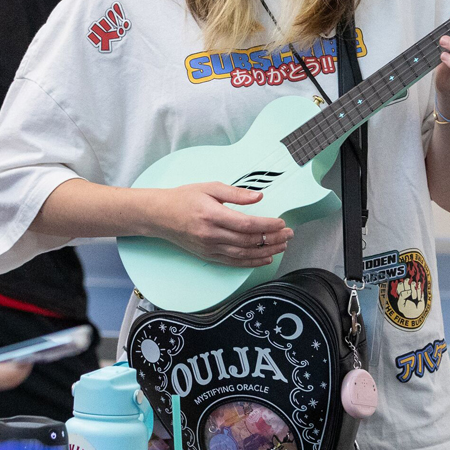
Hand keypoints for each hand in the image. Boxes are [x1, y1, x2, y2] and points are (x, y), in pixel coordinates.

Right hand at [145, 183, 290, 266]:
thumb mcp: (209, 187)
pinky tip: (265, 258)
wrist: (160, 216)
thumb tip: (259, 197)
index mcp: (212, 215)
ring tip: (282, 247)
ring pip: (243, 254)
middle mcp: (211, 234)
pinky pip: (234, 262)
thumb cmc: (184, 198)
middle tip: (289, 235)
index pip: (246, 224)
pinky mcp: (208, 256)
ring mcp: (209, 248)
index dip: (267, 225)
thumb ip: (236, 193)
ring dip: (266, 252)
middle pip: (248, 241)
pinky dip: (251, 262)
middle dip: (272, 239)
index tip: (281, 222)